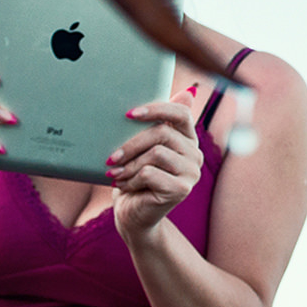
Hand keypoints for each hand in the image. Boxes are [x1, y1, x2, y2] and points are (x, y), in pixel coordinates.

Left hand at [109, 84, 203, 241]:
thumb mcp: (142, 148)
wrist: (134, 215)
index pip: (181, 113)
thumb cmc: (135, 178)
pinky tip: (125, 186)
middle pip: (162, 133)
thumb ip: (157, 123)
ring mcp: (192, 172)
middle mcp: (195, 154)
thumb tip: (188, 92)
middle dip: (131, 144)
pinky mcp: (182, 189)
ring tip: (116, 174)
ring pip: (156, 153)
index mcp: (188, 138)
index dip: (156, 109)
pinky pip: (150, 173)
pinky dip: (132, 179)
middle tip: (111, 157)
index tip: (128, 114)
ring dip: (129, 164)